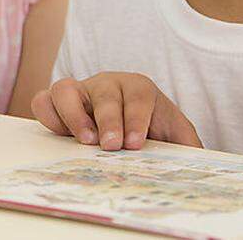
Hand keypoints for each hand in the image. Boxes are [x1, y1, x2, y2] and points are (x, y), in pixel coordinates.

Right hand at [31, 72, 201, 150]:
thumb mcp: (175, 134)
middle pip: (104, 92)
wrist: (129, 120)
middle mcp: (107, 84)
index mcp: (138, 87)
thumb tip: (198, 159)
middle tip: (112, 146)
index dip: (136, 118)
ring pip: (65, 88)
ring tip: (85, 141)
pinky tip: (62, 135)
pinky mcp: (58, 103)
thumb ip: (188, 144)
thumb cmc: (152, 127)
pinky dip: (49, 115)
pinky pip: (43, 100)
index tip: (135, 143)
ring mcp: (80, 90)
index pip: (138, 95)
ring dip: (73, 114)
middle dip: (108, 119)